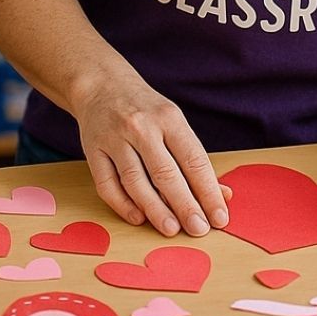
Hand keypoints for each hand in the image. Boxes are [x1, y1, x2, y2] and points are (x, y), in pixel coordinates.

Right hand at [74, 73, 229, 238]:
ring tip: (172, 229)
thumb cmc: (147, 110)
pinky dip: (123, 205)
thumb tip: (223, 194)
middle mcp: (142, 127)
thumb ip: (195, 159)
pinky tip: (139, 219)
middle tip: (199, 230)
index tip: (219, 217)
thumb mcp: (174, 123)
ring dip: (155, 209)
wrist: (103, 85)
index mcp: (169, 118)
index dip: (208, 191)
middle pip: (165, 173)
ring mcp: (115, 138)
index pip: (193, 159)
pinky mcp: (93, 150)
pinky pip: (107, 184)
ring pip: (135, 181)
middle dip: (185, 205)